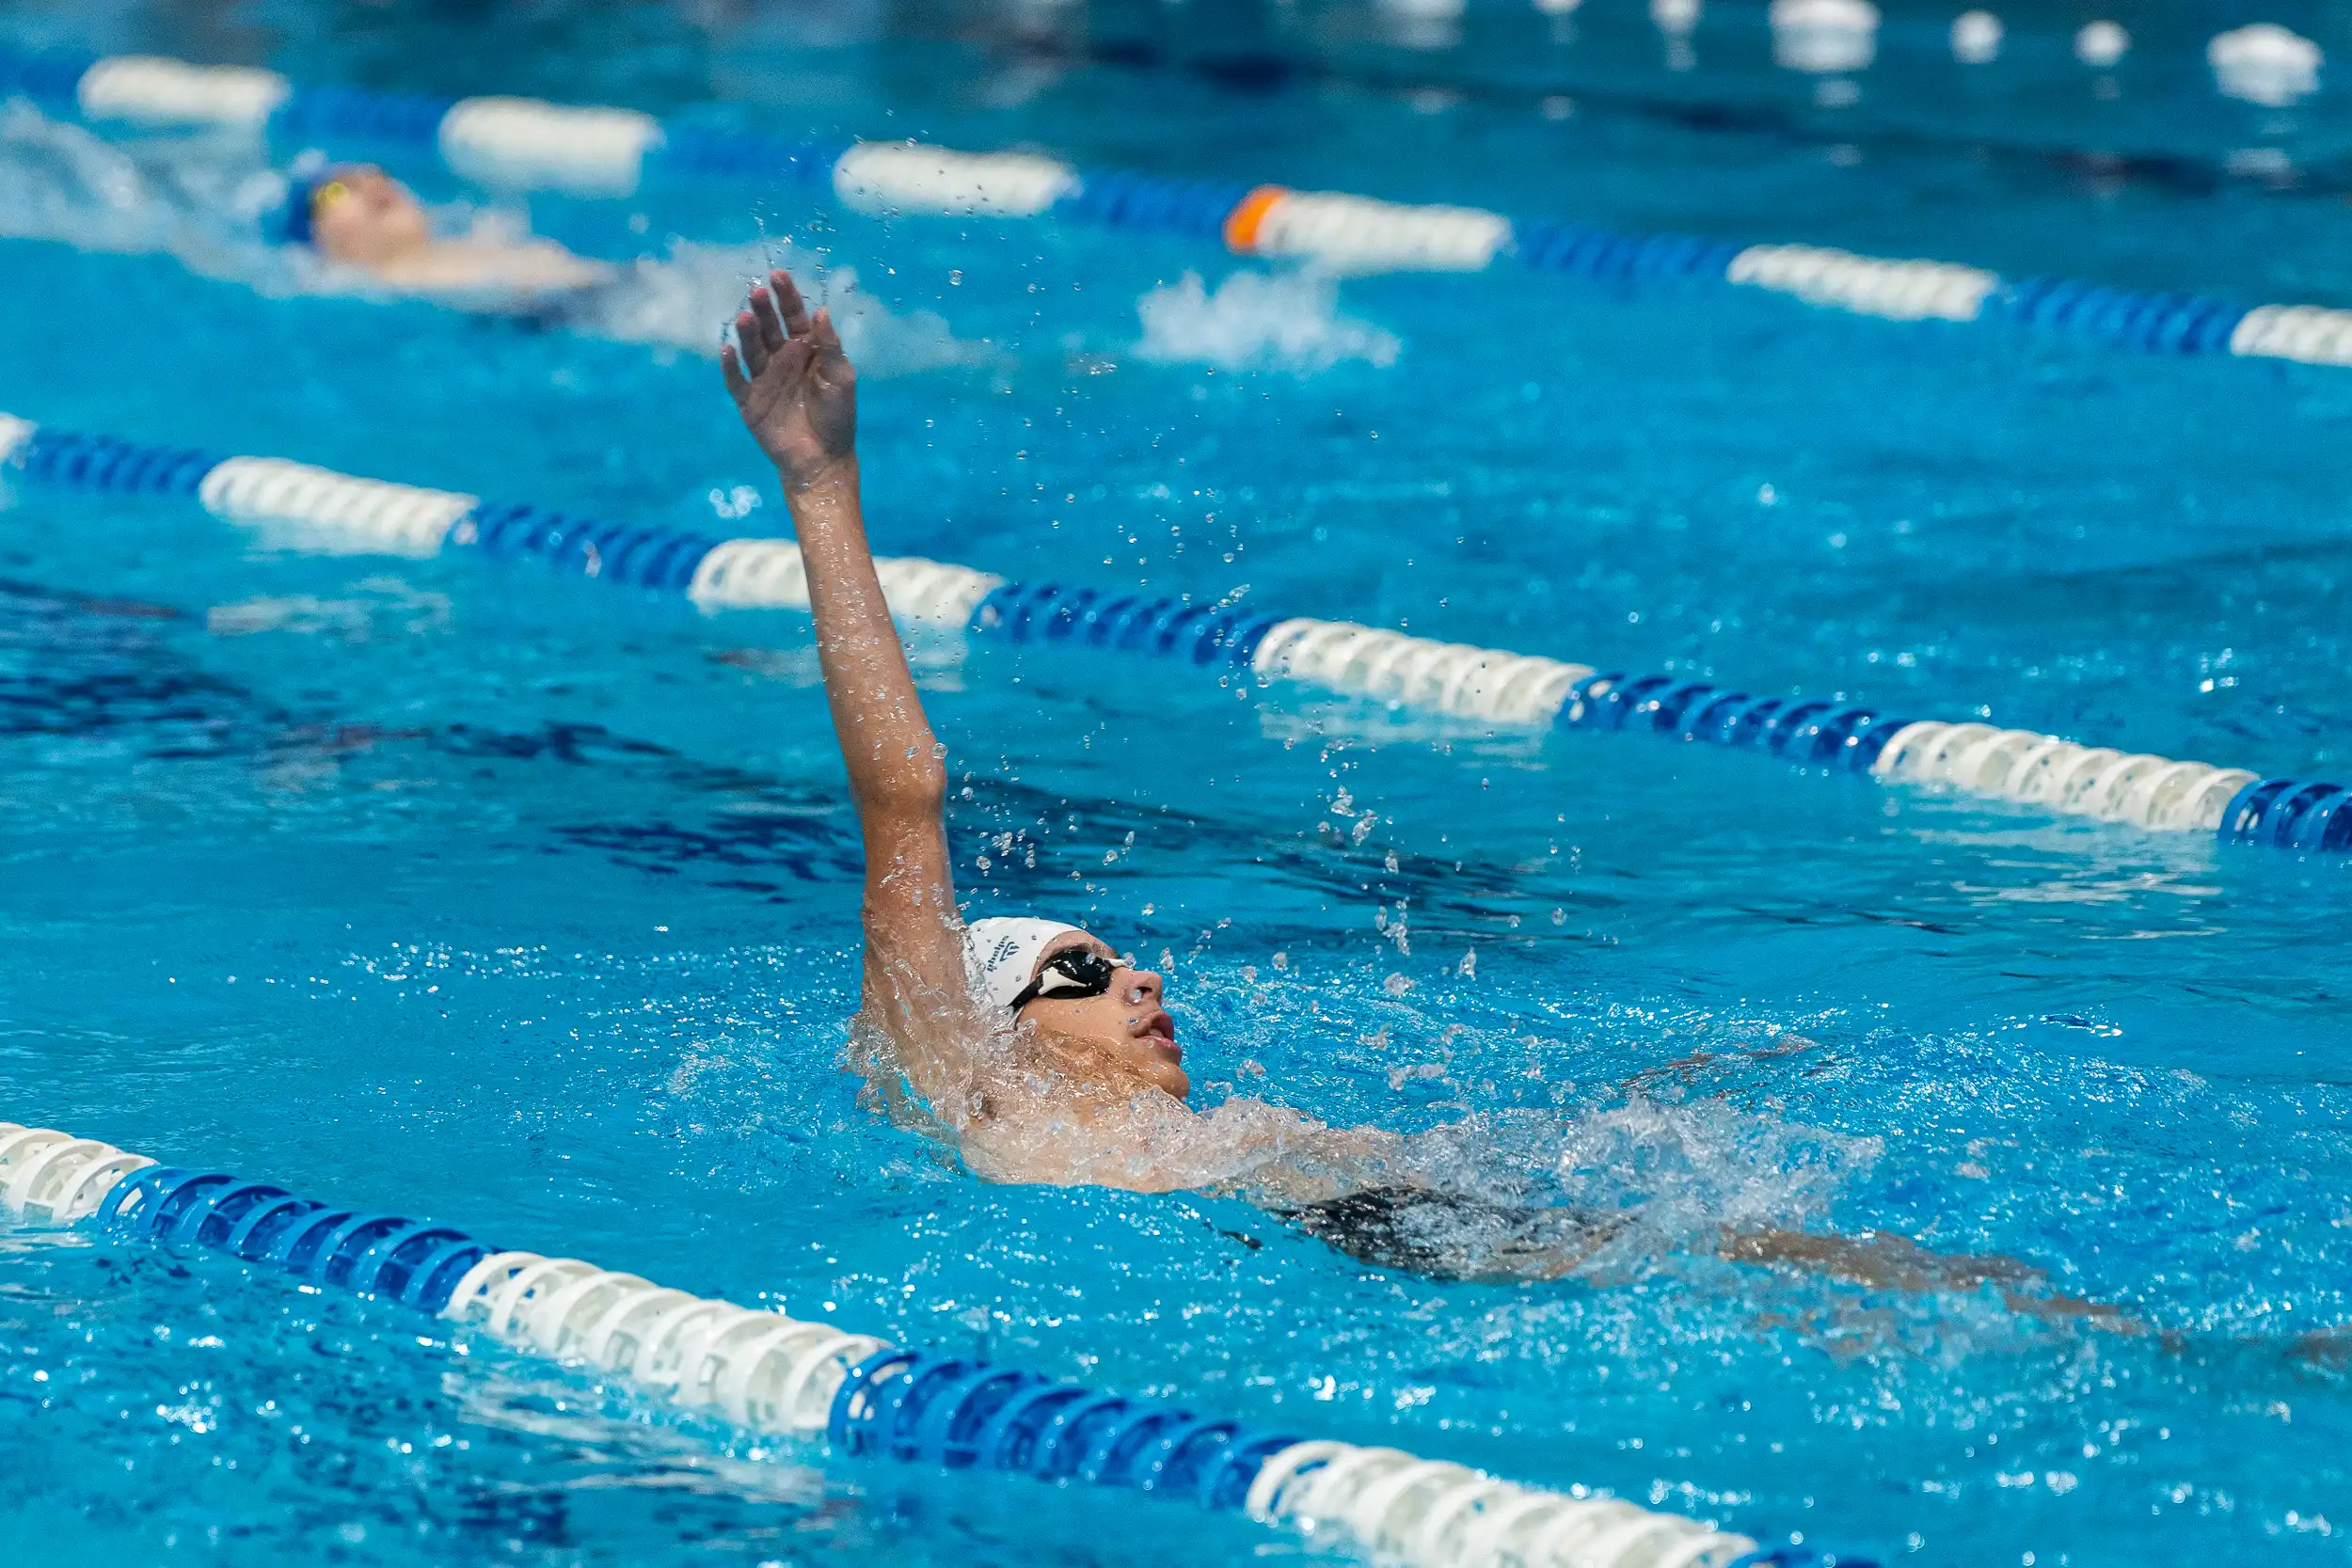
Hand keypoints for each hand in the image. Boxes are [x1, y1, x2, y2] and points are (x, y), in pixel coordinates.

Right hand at [722, 268, 856, 492]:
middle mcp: (782, 359)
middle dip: (763, 309)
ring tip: (745, 318)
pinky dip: (729, 366)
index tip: (778, 275)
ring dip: (747, 333)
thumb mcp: (840, 377)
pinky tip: (727, 350)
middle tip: (757, 292)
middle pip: (769, 327)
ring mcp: (764, 379)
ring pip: (751, 349)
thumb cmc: (837, 416)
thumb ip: (829, 345)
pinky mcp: (749, 401)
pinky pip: (735, 380)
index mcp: (805, 349)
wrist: (823, 459)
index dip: (786, 296)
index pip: (794, 316)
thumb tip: (821, 311)